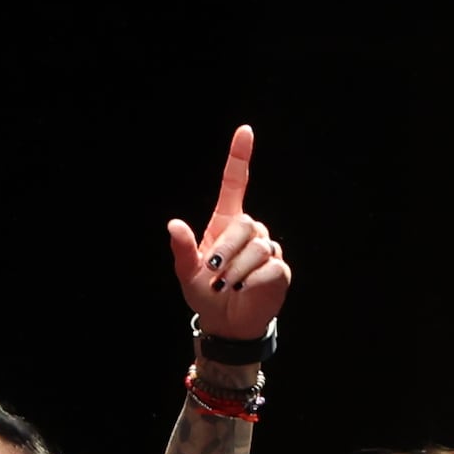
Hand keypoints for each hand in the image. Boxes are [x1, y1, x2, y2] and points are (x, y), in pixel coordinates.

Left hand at [167, 124, 291, 346]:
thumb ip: (182, 249)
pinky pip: (267, 267)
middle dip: (226, 249)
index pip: (235, 183)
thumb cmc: (205, 294)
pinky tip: (242, 290)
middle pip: (245, 224)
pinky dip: (249, 281)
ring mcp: (267, 250)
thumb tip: (173, 224)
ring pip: (257, 247)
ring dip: (236, 269)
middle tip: (214, 273)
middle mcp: (250, 232)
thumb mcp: (187, 273)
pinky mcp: (279, 269)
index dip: (239, 157)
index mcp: (226, 224)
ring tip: (226, 286)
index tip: (244, 130)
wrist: (226, 323)